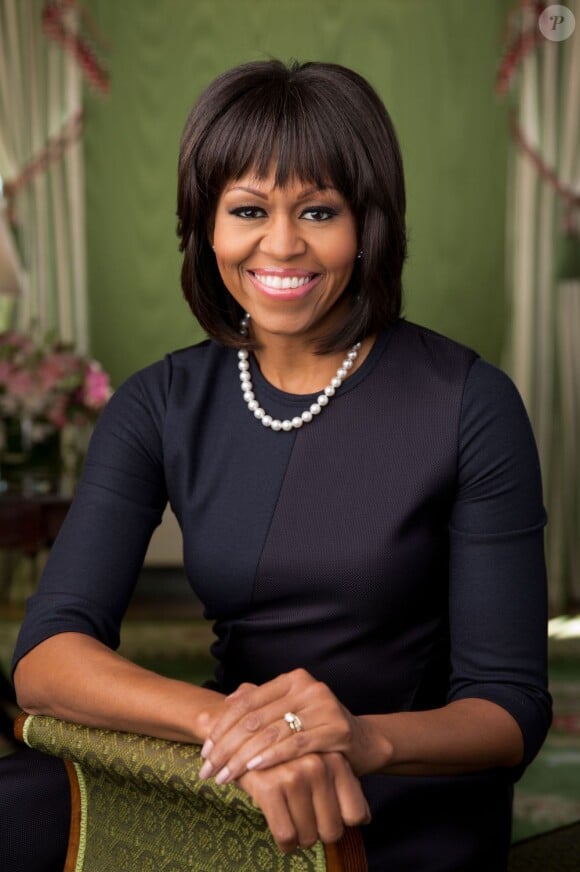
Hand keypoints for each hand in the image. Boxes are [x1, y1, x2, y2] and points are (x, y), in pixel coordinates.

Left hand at [198, 668, 390, 783]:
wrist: (364, 742)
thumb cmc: (318, 729)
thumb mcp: (289, 713)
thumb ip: (261, 705)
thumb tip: (225, 703)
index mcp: (292, 679)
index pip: (247, 702)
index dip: (222, 727)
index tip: (204, 751)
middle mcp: (307, 687)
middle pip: (254, 719)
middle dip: (226, 747)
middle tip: (207, 770)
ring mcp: (323, 705)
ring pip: (271, 733)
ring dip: (242, 758)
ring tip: (223, 776)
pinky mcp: (335, 729)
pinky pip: (295, 744)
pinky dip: (271, 757)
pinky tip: (253, 770)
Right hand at [236, 751, 370, 852]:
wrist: (246, 737)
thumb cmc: (290, 757)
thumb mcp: (322, 763)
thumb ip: (344, 786)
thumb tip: (363, 818)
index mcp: (336, 760)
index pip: (355, 814)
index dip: (342, 823)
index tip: (329, 820)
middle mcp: (318, 765)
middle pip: (332, 830)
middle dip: (319, 834)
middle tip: (308, 824)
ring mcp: (293, 775)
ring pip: (308, 836)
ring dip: (300, 839)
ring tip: (294, 823)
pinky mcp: (268, 786)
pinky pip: (286, 835)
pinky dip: (285, 843)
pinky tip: (282, 832)